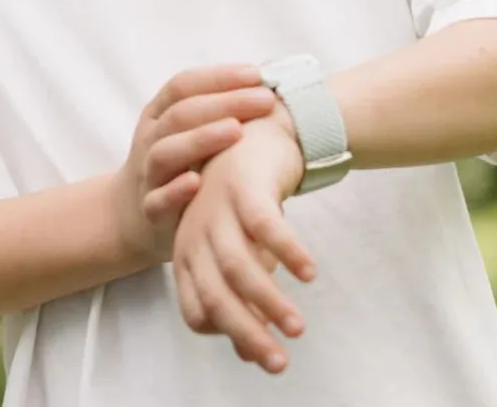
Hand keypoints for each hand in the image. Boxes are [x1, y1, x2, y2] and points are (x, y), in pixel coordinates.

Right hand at [112, 65, 277, 263]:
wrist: (134, 215)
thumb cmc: (179, 166)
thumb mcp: (186, 132)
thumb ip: (218, 110)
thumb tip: (269, 81)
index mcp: (159, 114)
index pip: (183, 85)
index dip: (218, 77)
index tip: (257, 74)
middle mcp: (150, 139)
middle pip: (180, 114)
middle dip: (224, 103)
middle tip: (265, 100)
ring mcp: (147, 175)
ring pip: (165, 153)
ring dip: (200, 139)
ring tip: (236, 130)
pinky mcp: (149, 211)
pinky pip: (157, 200)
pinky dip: (174, 192)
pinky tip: (196, 183)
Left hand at [172, 112, 314, 373]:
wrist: (252, 132)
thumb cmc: (243, 202)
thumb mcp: (238, 250)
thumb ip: (240, 297)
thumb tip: (248, 353)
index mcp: (188, 253)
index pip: (196, 310)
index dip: (225, 334)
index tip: (259, 351)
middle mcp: (196, 234)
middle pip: (215, 296)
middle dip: (246, 334)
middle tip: (279, 363)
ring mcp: (217, 210)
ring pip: (238, 267)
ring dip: (269, 302)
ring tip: (298, 328)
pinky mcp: (244, 188)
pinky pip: (265, 227)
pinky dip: (287, 252)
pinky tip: (309, 273)